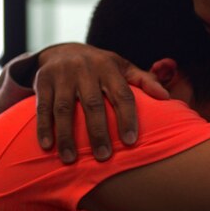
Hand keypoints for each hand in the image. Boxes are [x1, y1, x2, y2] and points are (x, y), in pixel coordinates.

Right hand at [33, 43, 168, 163]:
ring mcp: (62, 75)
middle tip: (103, 157)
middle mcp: (85, 69)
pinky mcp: (42, 80)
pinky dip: (44, 127)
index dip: (127, 118)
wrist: (62, 50)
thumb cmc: (100, 67)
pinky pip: (43, 106)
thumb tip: (166, 98)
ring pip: (65, 108)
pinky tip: (47, 146)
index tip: (131, 142)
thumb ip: (144, 81)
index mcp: (109, 67)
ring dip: (67, 135)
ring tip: (71, 160)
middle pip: (92, 104)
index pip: (122, 94)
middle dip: (98, 132)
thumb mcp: (122, 67)